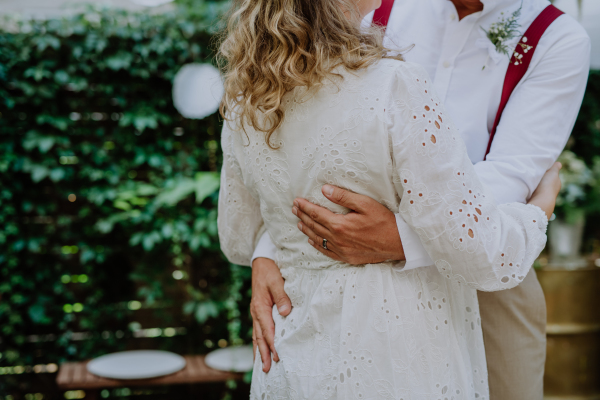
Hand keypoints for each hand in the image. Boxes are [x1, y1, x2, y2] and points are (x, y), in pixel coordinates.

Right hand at [250, 257, 291, 372]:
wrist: (261, 260)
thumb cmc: (270, 270)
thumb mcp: (277, 280)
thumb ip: (282, 296)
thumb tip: (286, 313)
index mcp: (260, 306)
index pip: (267, 330)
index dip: (272, 344)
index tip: (278, 357)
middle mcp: (256, 312)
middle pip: (259, 337)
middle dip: (263, 353)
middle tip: (267, 369)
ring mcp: (256, 312)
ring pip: (257, 335)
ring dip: (260, 350)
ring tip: (261, 366)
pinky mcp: (259, 310)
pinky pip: (258, 330)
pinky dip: (259, 341)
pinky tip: (261, 349)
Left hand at [292, 185, 404, 263]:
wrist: (398, 243)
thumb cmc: (384, 221)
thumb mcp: (365, 204)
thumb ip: (343, 197)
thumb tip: (325, 190)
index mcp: (340, 225)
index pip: (316, 214)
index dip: (305, 207)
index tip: (297, 201)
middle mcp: (337, 239)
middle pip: (314, 226)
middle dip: (302, 216)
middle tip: (294, 209)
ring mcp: (341, 250)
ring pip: (318, 239)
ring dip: (307, 230)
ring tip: (299, 222)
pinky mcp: (346, 258)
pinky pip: (326, 252)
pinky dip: (317, 245)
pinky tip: (312, 241)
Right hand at [528, 162, 561, 219]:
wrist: (540, 200)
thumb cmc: (548, 185)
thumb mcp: (553, 172)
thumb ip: (555, 167)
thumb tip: (558, 164)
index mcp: (556, 183)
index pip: (552, 176)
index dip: (547, 172)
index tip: (541, 168)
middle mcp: (551, 190)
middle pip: (544, 181)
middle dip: (540, 178)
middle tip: (533, 172)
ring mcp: (543, 196)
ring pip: (538, 187)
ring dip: (534, 183)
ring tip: (528, 179)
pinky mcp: (535, 200)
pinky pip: (532, 192)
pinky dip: (530, 189)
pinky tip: (527, 186)